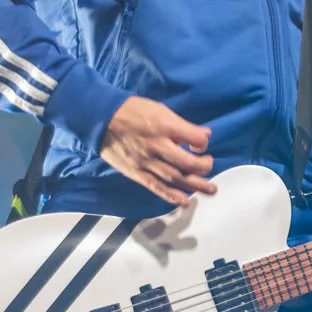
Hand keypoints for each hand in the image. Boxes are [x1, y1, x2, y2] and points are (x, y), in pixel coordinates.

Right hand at [99, 97, 215, 206]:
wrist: (101, 119)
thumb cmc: (132, 111)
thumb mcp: (160, 109)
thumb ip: (182, 124)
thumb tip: (205, 134)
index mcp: (165, 126)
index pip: (194, 140)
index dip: (202, 144)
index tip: (201, 146)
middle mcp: (157, 146)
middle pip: (187, 163)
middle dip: (203, 167)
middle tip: (208, 166)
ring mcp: (146, 161)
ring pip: (175, 177)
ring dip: (195, 185)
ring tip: (210, 189)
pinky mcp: (136, 172)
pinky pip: (156, 186)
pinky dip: (171, 195)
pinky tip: (184, 201)